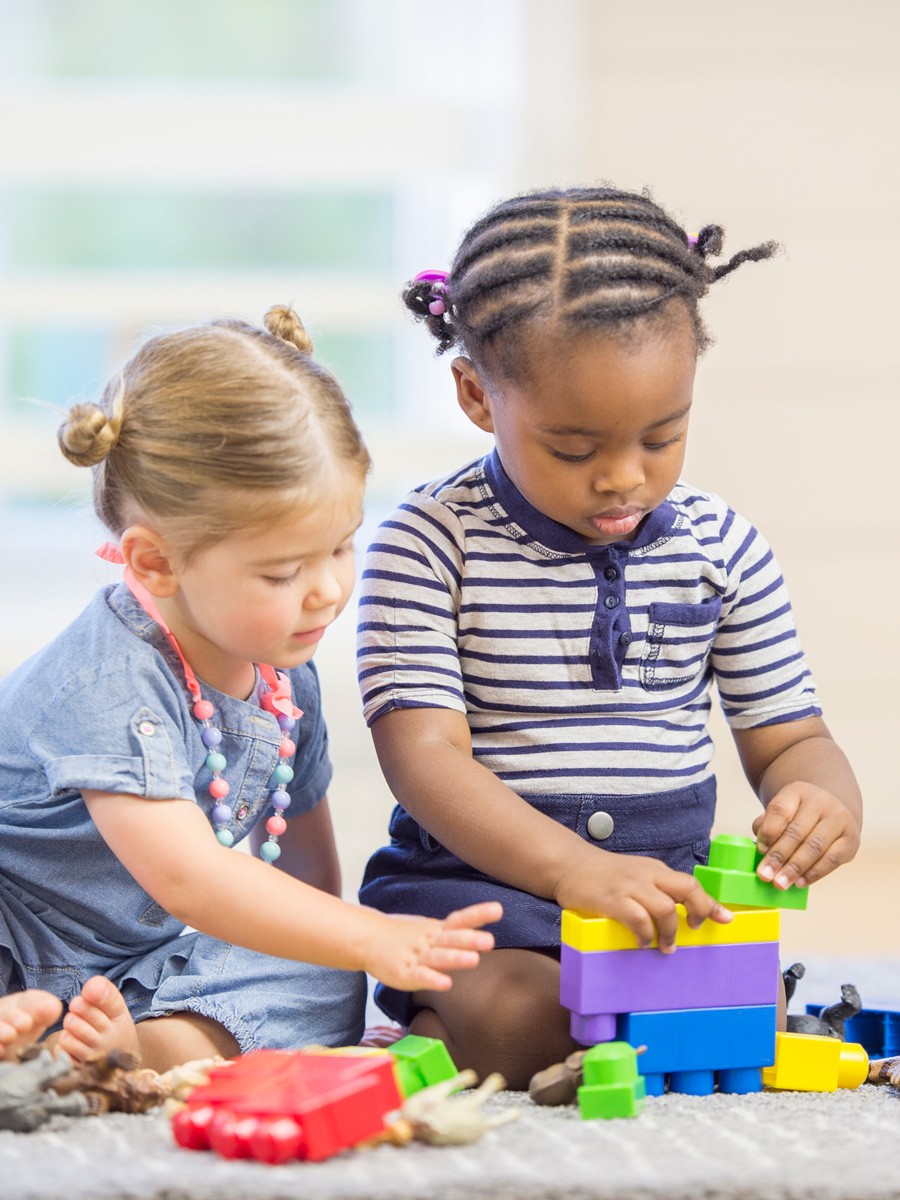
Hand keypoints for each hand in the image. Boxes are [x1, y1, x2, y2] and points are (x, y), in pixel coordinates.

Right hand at [363, 901, 502, 991]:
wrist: (368, 939)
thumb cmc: (405, 937)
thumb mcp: (432, 930)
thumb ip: (455, 932)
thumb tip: (484, 931)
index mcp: (437, 930)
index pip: (460, 920)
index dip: (479, 914)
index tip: (499, 909)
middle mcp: (430, 941)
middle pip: (451, 938)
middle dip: (470, 939)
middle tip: (489, 941)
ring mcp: (417, 956)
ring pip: (438, 957)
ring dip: (456, 958)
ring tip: (474, 960)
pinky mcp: (404, 973)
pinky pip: (420, 976)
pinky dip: (432, 979)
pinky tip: (446, 984)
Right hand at [555, 849, 731, 953]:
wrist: (570, 865)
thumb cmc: (604, 876)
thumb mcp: (637, 877)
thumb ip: (659, 890)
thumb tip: (684, 912)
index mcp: (655, 870)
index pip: (691, 883)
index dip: (710, 904)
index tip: (725, 919)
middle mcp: (647, 875)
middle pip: (686, 888)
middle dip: (699, 911)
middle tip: (693, 930)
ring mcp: (629, 886)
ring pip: (665, 907)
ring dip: (669, 932)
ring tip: (664, 946)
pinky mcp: (611, 899)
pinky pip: (638, 918)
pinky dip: (645, 934)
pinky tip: (642, 941)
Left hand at [753, 782, 859, 888]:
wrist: (831, 810)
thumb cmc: (798, 815)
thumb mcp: (782, 811)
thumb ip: (767, 825)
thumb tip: (762, 848)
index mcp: (797, 791)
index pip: (780, 810)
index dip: (768, 831)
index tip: (759, 850)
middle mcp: (821, 802)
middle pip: (796, 832)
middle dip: (778, 856)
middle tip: (765, 875)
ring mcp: (839, 819)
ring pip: (814, 847)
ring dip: (794, 868)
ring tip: (780, 883)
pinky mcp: (851, 839)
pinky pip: (831, 859)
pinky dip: (814, 873)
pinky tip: (800, 882)